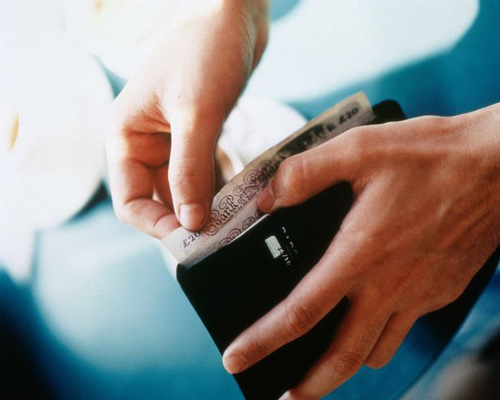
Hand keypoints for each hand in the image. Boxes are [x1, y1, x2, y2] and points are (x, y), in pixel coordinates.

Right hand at [106, 0, 268, 237]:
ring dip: (205, 206)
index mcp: (127, 135)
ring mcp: (172, 140)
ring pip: (184, 190)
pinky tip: (238, 194)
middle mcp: (145, 142)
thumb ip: (190, 171)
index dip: (157, 227)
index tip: (192, 242)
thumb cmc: (206, 50)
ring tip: (233, 220)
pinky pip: (203, 173)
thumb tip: (192, 223)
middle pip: (158, 200)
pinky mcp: (198, 135)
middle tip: (219, 236)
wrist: (233, 13)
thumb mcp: (196, 113)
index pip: (130, 201)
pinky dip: (218, 187)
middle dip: (186, 220)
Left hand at [222, 104, 499, 398]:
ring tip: (323, 361)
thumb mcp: (358, 149)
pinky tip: (368, 315)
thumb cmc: (433, 155)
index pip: (302, 312)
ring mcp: (421, 293)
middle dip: (310, 386)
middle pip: (344, 357)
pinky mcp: (442, 289)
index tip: (236, 359)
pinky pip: (405, 328)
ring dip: (346, 365)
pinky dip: (379, 336)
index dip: (263, 341)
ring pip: (377, 351)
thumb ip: (304, 174)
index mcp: (362, 253)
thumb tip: (268, 198)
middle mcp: (391, 284)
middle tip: (286, 396)